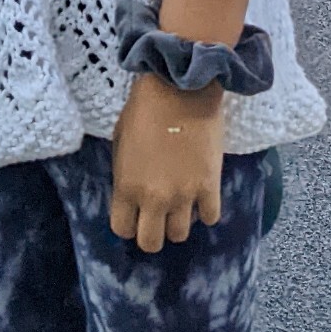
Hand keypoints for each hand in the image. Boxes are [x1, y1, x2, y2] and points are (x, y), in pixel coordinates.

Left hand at [110, 73, 224, 251]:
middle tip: (157, 215)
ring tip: (180, 202)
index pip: (122, 230)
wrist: (181, 88)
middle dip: (152, 233)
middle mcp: (154, 199)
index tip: (134, 213)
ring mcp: (184, 196)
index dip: (128, 223)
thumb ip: (124, 174)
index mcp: (126, 187)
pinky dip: (205, 210)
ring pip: (180, 235)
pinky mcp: (210, 187)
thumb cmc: (144, 108)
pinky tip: (201, 194)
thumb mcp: (119, 141)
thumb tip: (130, 193)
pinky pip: (210, 217)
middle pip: (151, 243)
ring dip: (178, 222)